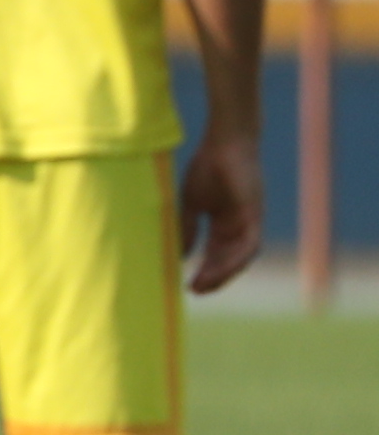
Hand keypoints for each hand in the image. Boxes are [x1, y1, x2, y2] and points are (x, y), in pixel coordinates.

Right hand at [183, 133, 265, 294]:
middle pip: (228, 259)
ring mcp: (249, 222)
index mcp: (223, 222)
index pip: (215, 253)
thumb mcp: (191, 203)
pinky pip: (249, 246)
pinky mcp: (255, 216)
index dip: (203, 270)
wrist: (225, 143)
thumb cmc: (208, 166)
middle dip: (212, 277)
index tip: (186, 284)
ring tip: (203, 283)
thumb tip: (180, 255)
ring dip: (223, 273)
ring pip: (240, 257)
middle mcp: (238, 226)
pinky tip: (219, 269)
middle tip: (194, 290)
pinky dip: (235, 259)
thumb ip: (187, 228)